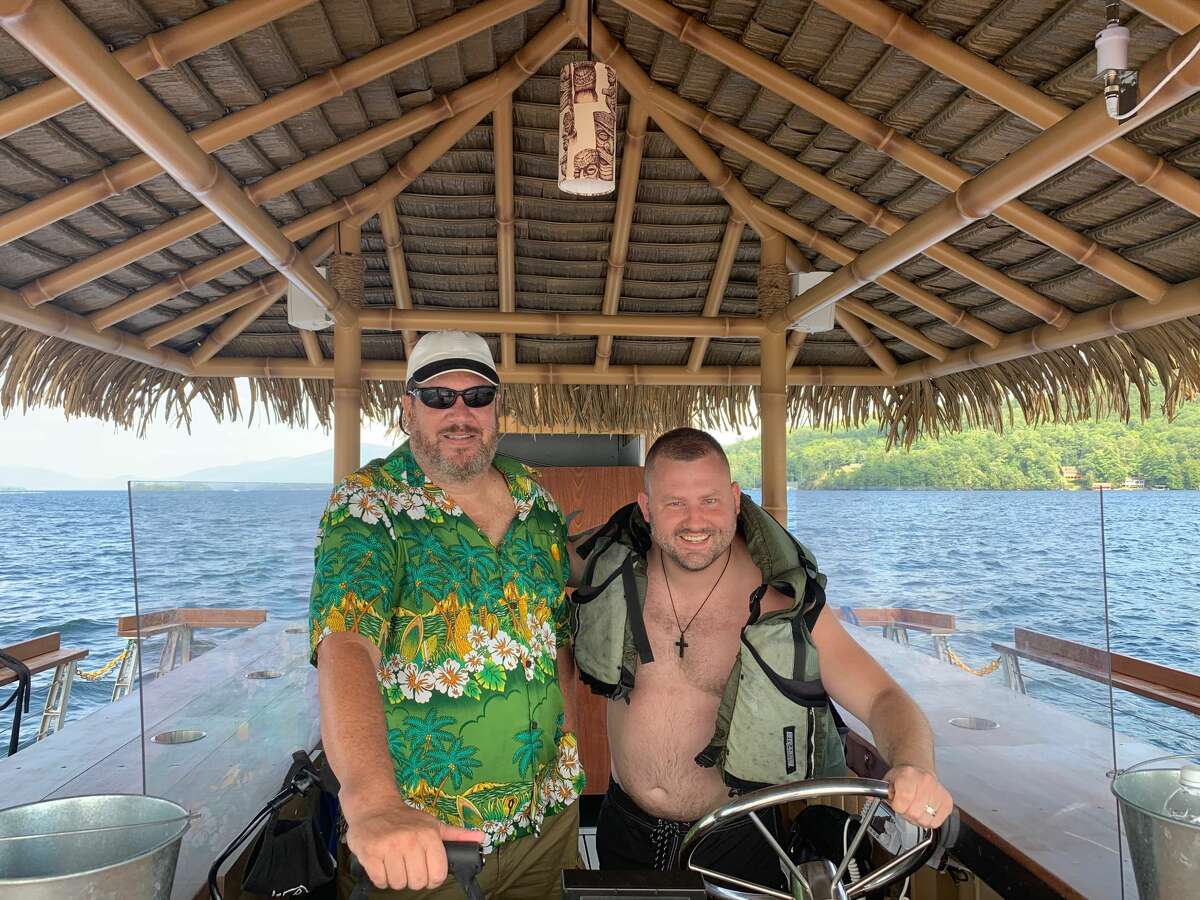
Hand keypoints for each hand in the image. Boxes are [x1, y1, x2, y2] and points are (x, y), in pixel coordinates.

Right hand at [344, 796, 483, 890]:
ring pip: (398, 884)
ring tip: (394, 862)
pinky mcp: (370, 853)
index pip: (437, 875)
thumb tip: (481, 838)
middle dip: (412, 878)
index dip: (432, 877)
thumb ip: (457, 835)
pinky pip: (380, 881)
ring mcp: (389, 847)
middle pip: (417, 882)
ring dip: (395, 878)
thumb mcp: (433, 824)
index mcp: (429, 835)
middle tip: (407, 865)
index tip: (425, 870)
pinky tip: (382, 863)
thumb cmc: (406, 820)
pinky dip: (381, 878)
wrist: (374, 806)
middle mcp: (410, 840)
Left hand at [883, 764, 952, 828]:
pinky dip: (929, 820)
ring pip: (926, 820)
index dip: (897, 806)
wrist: (919, 769)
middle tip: (906, 805)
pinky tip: (925, 810)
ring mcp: (938, 791)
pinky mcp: (947, 801)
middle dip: (907, 813)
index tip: (897, 802)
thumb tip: (869, 798)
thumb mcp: (888, 780)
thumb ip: (878, 791)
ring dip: (918, 818)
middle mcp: (925, 782)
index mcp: (908, 775)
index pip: (902, 803)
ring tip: (915, 807)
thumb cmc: (903, 777)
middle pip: (914, 814)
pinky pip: (936, 822)